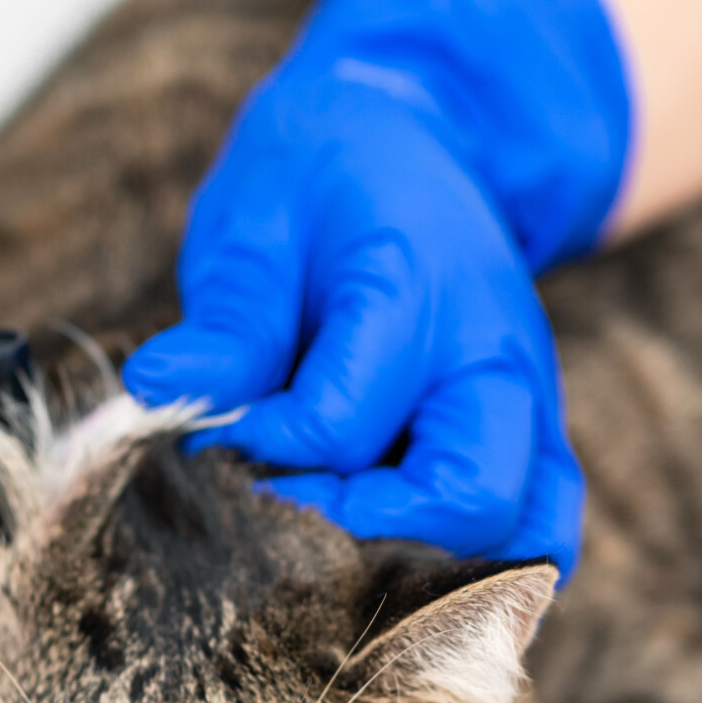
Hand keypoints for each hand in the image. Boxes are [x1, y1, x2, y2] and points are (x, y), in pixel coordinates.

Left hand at [124, 0, 630, 571]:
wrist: (415, 138)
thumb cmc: (321, 180)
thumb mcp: (254, 223)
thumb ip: (226, 322)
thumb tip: (159, 391)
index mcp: (418, 289)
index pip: (341, 425)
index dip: (261, 453)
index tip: (210, 439)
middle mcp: (495, 354)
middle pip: (469, 498)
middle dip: (362, 532)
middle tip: (278, 512)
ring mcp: (527, 401)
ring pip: (522, 530)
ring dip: (429, 558)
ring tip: (336, 540)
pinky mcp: (534, 435)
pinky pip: (542, 526)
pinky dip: (483, 564)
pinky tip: (397, 563)